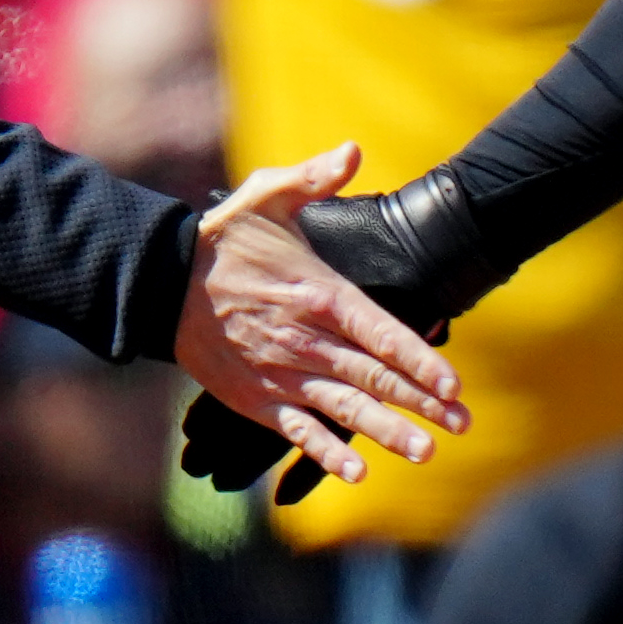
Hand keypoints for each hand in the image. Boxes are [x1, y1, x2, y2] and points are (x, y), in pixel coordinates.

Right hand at [173, 147, 468, 493]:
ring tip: (425, 451)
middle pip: (376, 376)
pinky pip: (297, 429)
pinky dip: (325, 451)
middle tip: (462, 424)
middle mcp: (307, 340)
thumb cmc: (223, 240)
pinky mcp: (256, 398)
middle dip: (423, 402)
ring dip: (387, 432)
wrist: (160, 283)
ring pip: (345, 407)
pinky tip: (355, 472)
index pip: (383, 333)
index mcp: (320, 294)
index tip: (453, 385)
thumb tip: (353, 151)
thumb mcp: (267, 196)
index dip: (420, 360)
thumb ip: (315, 177)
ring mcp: (282, 374)